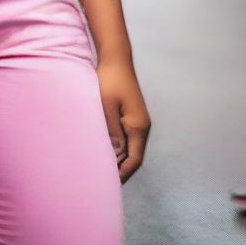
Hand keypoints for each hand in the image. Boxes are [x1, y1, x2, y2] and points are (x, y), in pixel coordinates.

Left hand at [97, 57, 150, 182]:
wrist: (116, 59)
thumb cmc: (110, 81)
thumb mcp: (107, 107)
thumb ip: (113, 132)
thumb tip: (116, 156)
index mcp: (138, 126)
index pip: (134, 160)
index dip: (123, 174)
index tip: (110, 186)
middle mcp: (142, 126)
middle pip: (135, 157)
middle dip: (121, 170)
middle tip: (103, 182)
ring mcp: (139, 120)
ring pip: (132, 148)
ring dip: (120, 159)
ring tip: (103, 170)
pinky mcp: (132, 115)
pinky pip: (128, 138)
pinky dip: (120, 149)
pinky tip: (107, 151)